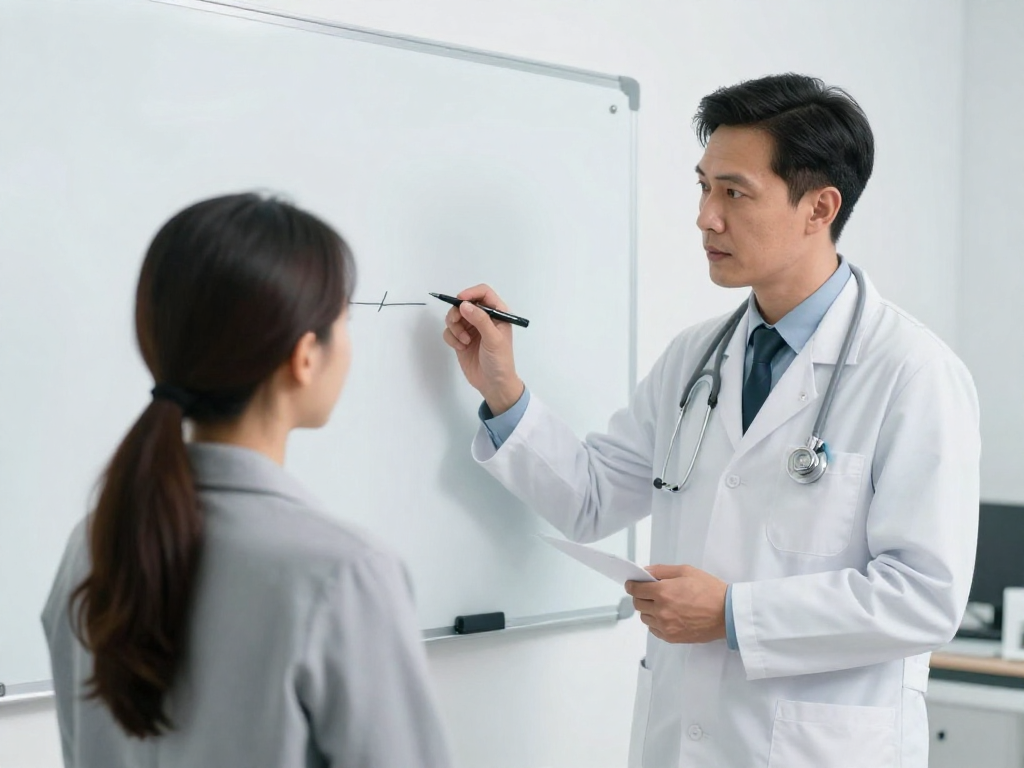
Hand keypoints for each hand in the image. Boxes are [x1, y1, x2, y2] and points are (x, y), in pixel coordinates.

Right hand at [441, 284, 523, 413]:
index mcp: (497, 313)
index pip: (483, 293)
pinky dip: (452, 338)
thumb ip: (480, 320)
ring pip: (454, 316)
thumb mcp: (493, 339)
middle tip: (457, 323)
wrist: (493, 384)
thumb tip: (464, 305)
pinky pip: (449, 331)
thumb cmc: (500, 361)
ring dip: (455, 327)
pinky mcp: (461, 339)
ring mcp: (471, 328)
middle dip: (458, 313)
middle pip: (464, 303)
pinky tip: (461, 348)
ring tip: (464, 341)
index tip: (460, 301)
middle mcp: (483, 318)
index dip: (471, 293)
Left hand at [625, 564, 727, 643]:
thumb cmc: (710, 590)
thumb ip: (661, 570)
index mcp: (663, 592)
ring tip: (661, 604)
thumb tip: (644, 571)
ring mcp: (666, 626)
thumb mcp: (686, 571)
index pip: (636, 589)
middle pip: (638, 604)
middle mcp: (661, 610)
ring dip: (648, 610)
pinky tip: (666, 616)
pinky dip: (656, 623)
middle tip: (648, 592)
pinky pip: (654, 630)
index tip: (631, 584)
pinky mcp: (672, 637)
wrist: (727, 613)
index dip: (631, 585)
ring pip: (645, 618)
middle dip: (640, 596)